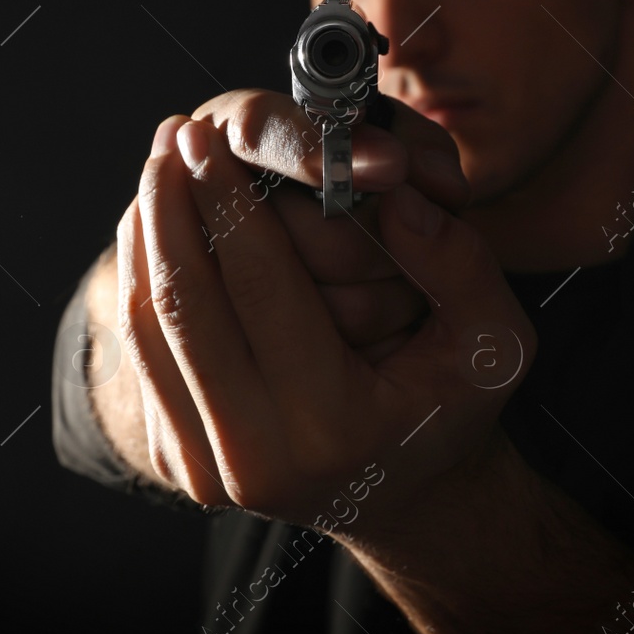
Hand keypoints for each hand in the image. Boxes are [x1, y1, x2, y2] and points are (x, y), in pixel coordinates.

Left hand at [120, 115, 535, 535]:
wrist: (403, 498)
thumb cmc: (448, 407)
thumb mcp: (494, 342)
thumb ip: (460, 265)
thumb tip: (395, 196)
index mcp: (333, 426)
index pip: (260, 284)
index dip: (226, 199)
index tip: (207, 135)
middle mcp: (256, 457)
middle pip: (184, 303)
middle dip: (171, 207)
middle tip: (172, 137)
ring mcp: (205, 468)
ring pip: (147, 327)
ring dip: (145, 236)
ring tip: (157, 168)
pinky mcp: (176, 462)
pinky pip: (142, 355)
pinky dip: (138, 281)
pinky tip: (153, 227)